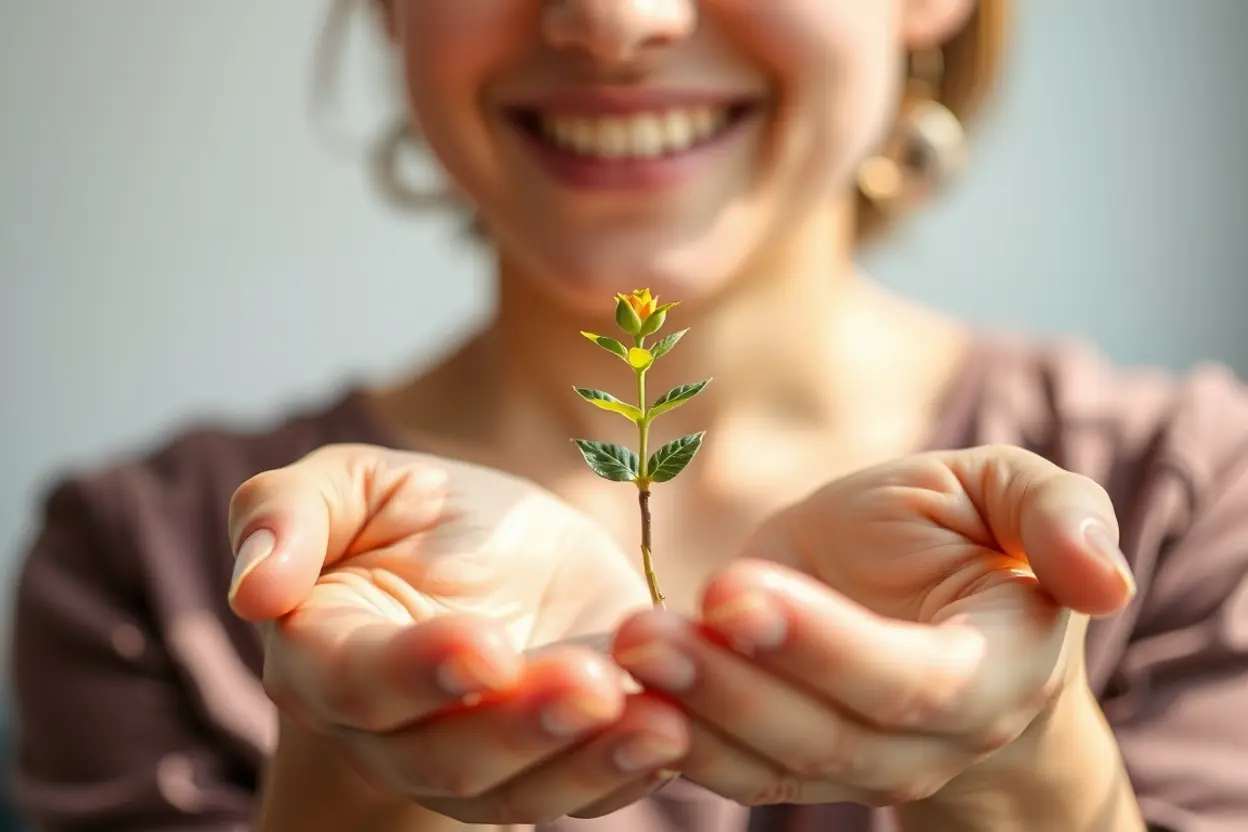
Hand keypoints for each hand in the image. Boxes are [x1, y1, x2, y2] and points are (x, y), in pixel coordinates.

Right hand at [228, 444, 688, 824]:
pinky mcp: (551, 764)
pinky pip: (583, 790)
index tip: (485, 647)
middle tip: (591, 685)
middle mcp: (396, 732)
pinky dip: (630, 773)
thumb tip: (254, 584)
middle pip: (445, 759)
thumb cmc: (414, 516)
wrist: (501, 554)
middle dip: (519, 728)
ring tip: (658, 724)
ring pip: (521, 792)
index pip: (360, 684)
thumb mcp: (351, 485)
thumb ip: (285, 514)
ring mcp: (476, 760)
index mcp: (330, 658)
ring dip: (588, 764)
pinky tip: (678, 736)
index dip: (419, 673)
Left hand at [611, 445, 1135, 807]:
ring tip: (621, 654)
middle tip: (646, 630)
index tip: (735, 587)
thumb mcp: (1009, 495)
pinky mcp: (785, 761)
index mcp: (989, 672)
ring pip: (766, 764)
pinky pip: (729, 770)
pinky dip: (668, 743)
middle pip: (825, 737)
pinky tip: (611, 697)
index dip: (824, 644)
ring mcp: (852, 763)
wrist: (927, 597)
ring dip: (686, 716)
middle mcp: (924, 742)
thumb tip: (1105, 578)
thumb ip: (1058, 517)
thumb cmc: (966, 537)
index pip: (909, 681)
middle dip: (730, 685)